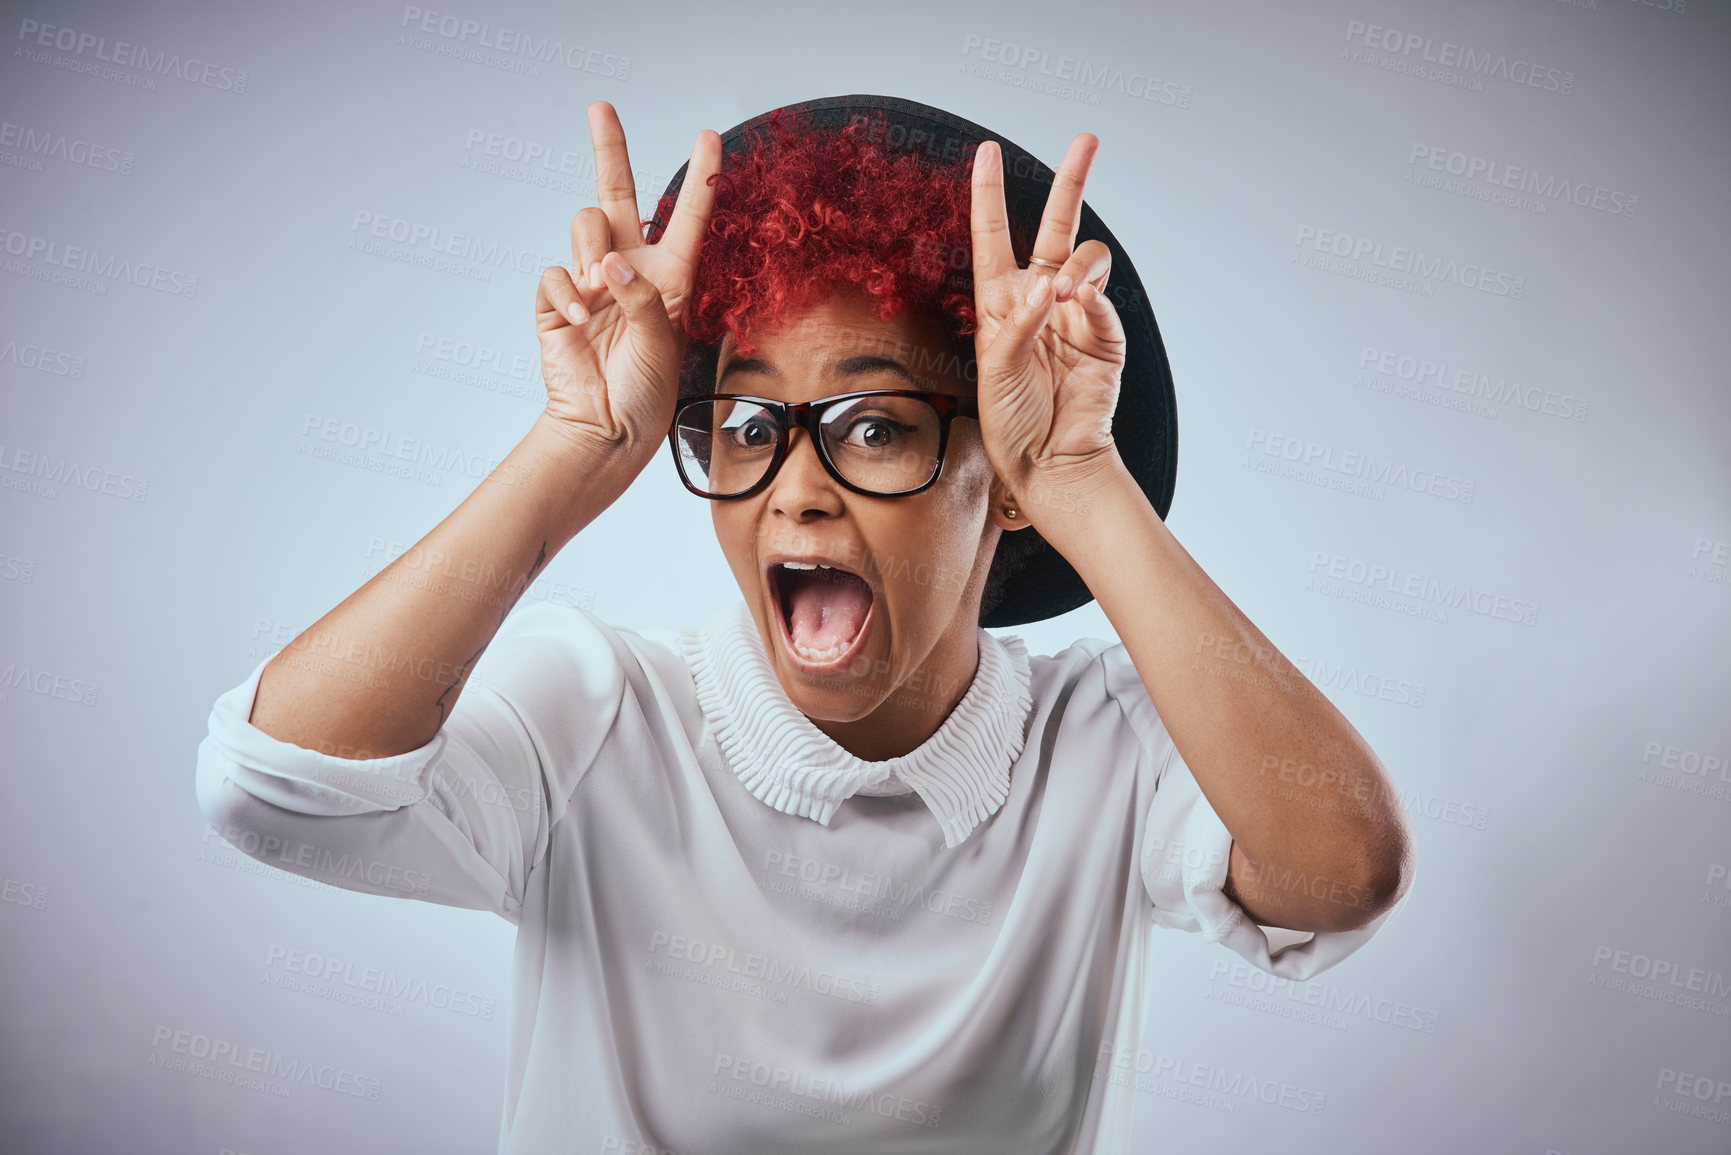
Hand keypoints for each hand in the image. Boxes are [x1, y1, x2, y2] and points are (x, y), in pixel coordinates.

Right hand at [535, 102, 719, 465]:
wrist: (604, 427)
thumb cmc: (646, 391)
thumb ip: (643, 296)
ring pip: (585, 226)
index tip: (709, 138)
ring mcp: (591, 282)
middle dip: (608, 148)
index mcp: (671, 277)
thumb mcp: (663, 342)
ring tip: (599, 290)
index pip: (686, 217)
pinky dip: (568, 291)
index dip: (700, 177)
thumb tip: (609, 262)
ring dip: (591, 248)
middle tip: (600, 108)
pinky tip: (582, 318)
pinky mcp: (558, 300)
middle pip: (618, 193)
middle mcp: (631, 270)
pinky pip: (555, 271)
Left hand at [969, 135, 1127, 509]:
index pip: (993, 237)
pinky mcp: (1105, 335)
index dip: (989, 194)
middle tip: (1088, 139)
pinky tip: (1078, 308)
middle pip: (1057, 225)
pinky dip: (1092, 300)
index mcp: (999, 303)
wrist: (1051, 462)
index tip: (986, 151)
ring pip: (1086, 258)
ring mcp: (1076, 314)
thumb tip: (1048, 285)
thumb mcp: (995, 372)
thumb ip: (1017, 326)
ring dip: (1077, 265)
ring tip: (1065, 292)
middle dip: (1072, 180)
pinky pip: (1102, 301)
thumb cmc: (1011, 422)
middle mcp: (1038, 299)